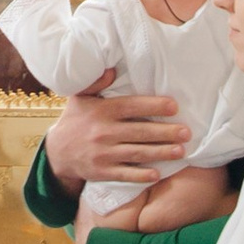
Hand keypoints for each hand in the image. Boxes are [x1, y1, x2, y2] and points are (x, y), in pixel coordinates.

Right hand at [48, 72, 189, 190]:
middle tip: (186, 132)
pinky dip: (141, 175)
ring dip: (161, 152)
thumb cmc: (75, 120)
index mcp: (102, 111)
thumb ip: (96, 82)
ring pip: (137, 153)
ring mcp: (103, 154)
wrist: (57, 152)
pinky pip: (125, 174)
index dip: (153, 105)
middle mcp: (103, 132)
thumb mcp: (80, 97)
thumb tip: (111, 68)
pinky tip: (157, 173)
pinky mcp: (102, 172)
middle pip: (140, 131)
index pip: (131, 106)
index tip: (174, 106)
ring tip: (181, 151)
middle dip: (165, 132)